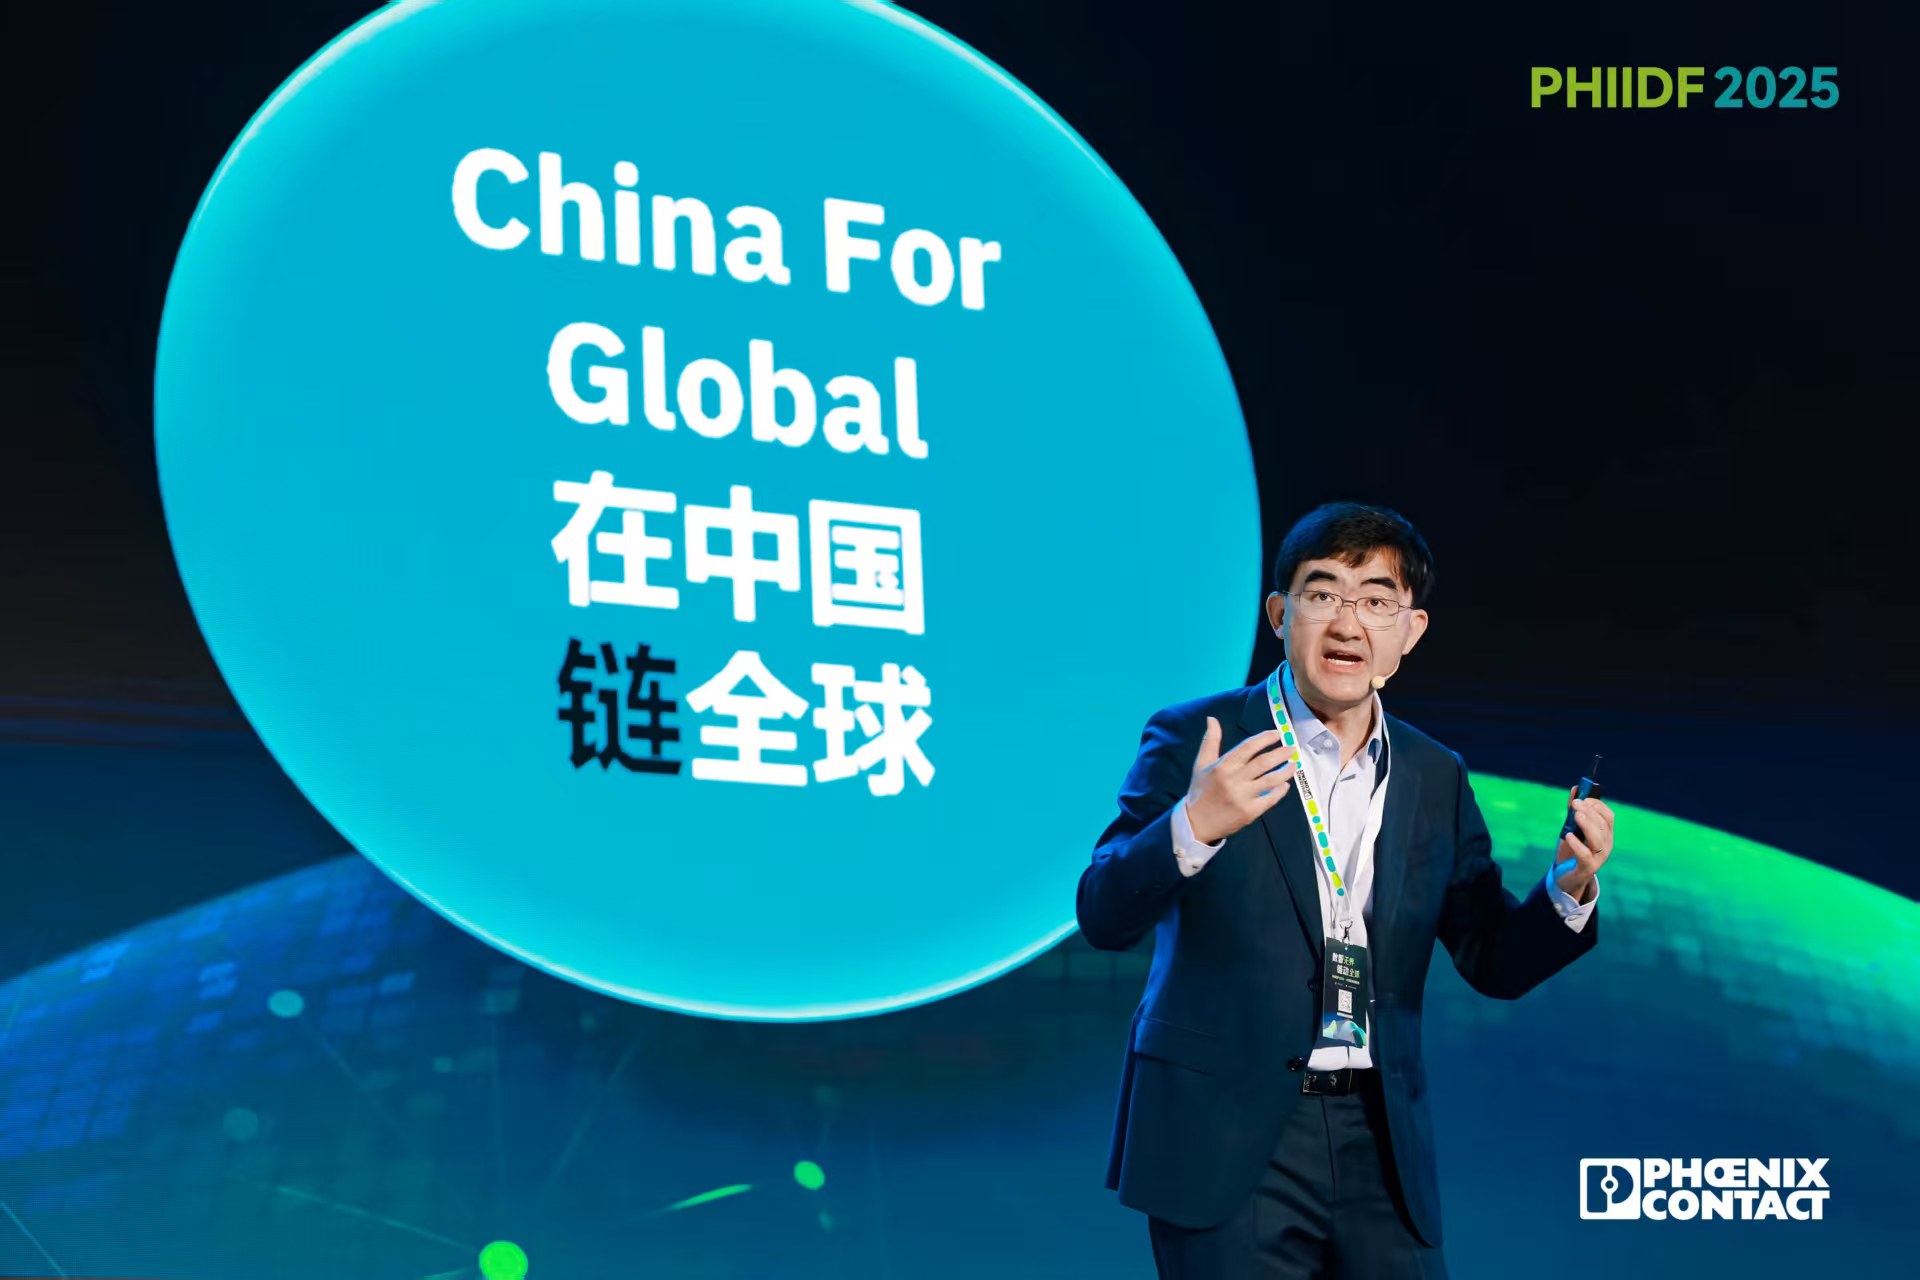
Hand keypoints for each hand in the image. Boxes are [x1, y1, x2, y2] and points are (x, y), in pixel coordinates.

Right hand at [1184, 718, 1298, 845]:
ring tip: (1294, 765)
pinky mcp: (1249, 812)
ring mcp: (1243, 797)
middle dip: (1280, 753)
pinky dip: (1280, 791)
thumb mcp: (1201, 764)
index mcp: (1223, 766)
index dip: (1264, 739)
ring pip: (1270, 781)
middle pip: (1263, 763)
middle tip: (1291, 748)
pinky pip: (1270, 799)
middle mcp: (1234, 780)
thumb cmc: (1200, 791)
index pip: (1248, 747)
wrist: (1196, 823)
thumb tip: (1212, 719)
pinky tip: (1284, 785)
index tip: (1277, 734)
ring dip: (1285, 771)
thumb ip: (1210, 741)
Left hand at [1553, 790, 1614, 904]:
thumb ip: (1573, 811)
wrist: (1565, 877)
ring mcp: (1598, 857)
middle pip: (1602, 826)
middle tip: (1575, 803)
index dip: (1597, 805)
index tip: (1583, 797)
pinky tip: (1568, 836)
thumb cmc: (1570, 850)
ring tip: (1576, 815)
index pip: (1608, 816)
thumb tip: (1575, 789)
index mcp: (1605, 834)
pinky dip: (1577, 844)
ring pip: (1597, 839)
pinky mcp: (1587, 868)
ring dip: (1587, 825)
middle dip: (1589, 812)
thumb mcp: (1571, 828)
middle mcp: (1606, 845)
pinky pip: (1585, 855)